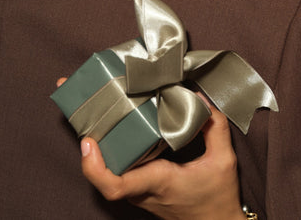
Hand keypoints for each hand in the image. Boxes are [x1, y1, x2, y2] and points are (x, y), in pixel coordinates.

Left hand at [79, 103, 243, 219]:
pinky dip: (105, 150)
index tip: (88, 142)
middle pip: (100, 172)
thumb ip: (215, 127)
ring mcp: (138, 190)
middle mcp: (142, 188)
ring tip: (86, 107)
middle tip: (77, 104)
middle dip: (85, 141)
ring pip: (104, 171)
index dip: (95, 167)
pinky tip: (105, 126)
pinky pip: (115, 170)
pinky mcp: (139, 187)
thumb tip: (201, 100)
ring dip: (92, 144)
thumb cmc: (218, 198)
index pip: (116, 186)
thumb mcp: (223, 161)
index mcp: (158, 181)